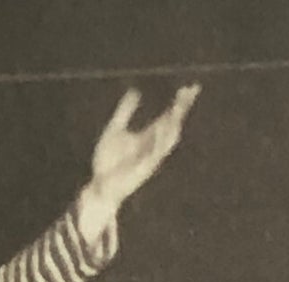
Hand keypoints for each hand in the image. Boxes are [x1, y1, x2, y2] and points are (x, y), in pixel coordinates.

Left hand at [87, 84, 200, 211]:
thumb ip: (124, 112)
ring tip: (177, 106)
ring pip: (168, 139)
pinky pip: (154, 154)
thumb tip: (135, 91)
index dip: (180, 103)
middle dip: (181, 109)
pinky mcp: (143, 169)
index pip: (169, 116)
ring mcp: (150, 158)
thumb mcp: (114, 131)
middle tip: (188, 92)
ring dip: (173, 124)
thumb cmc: (107, 162)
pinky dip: (159, 141)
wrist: (99, 187)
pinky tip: (160, 127)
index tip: (189, 87)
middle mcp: (153, 146)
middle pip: (173, 125)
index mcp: (148, 136)